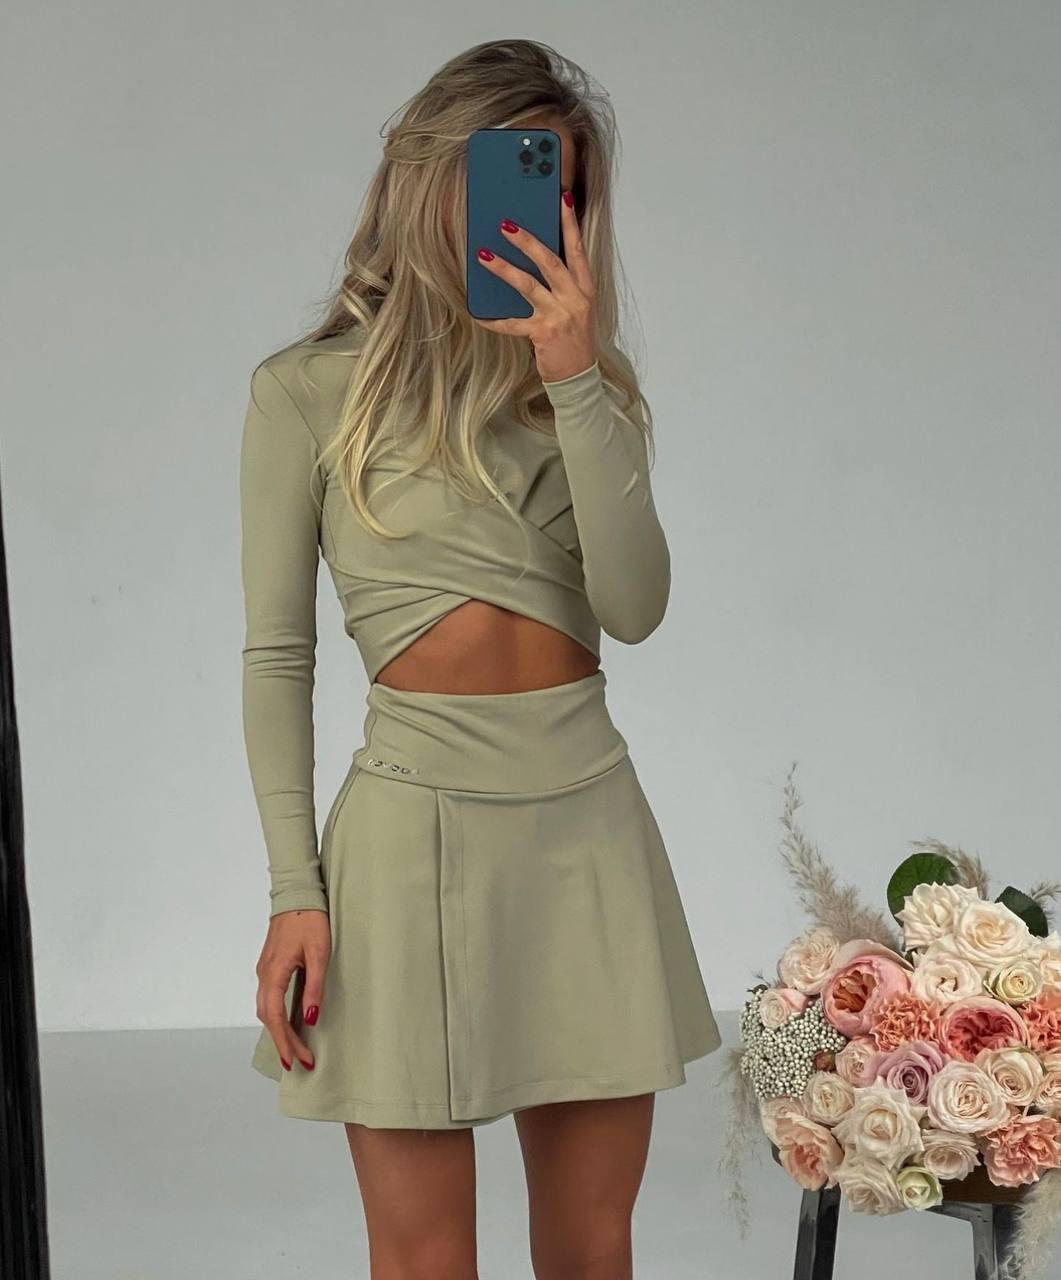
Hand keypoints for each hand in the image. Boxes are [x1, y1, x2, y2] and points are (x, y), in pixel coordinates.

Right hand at [255, 907, 330, 1071]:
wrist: (297, 895)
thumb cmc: (310, 921)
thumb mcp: (319, 954)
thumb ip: (314, 987)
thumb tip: (311, 1019)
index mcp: (274, 973)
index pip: (275, 1017)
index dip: (285, 1042)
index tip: (297, 1061)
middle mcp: (264, 975)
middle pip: (268, 1018)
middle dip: (283, 1042)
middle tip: (301, 1062)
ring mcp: (265, 970)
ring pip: (266, 1009)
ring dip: (280, 1031)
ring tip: (296, 1049)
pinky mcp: (270, 966)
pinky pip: (269, 999)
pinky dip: (278, 1016)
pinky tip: (290, 1023)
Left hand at [472, 189, 597, 383]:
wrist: (579, 377)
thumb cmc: (574, 339)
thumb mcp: (576, 308)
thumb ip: (561, 285)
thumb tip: (534, 256)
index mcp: (585, 289)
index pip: (578, 250)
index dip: (570, 224)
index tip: (562, 199)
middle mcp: (575, 299)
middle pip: (550, 262)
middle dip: (528, 241)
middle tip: (506, 225)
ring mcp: (559, 317)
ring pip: (529, 286)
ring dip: (504, 269)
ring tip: (484, 256)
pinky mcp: (542, 335)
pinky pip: (512, 323)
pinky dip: (494, 320)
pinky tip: (478, 314)